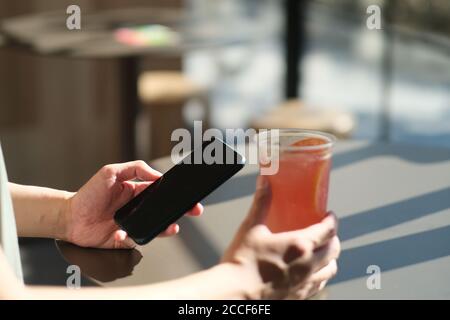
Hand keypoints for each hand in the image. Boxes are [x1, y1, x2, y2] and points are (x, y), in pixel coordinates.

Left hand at [63, 161, 202, 248]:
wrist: (69, 216)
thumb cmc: (89, 193)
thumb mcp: (111, 172)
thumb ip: (135, 169)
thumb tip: (157, 175)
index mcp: (137, 192)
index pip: (161, 191)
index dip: (175, 192)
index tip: (187, 193)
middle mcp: (138, 208)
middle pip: (164, 210)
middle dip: (181, 211)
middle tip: (193, 210)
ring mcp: (133, 224)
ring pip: (155, 227)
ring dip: (165, 228)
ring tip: (172, 226)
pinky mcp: (124, 238)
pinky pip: (134, 239)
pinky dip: (130, 237)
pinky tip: (122, 233)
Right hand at [222, 176, 339, 299]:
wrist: (235, 293)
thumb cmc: (242, 262)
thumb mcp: (251, 227)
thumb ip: (261, 203)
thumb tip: (265, 182)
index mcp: (300, 246)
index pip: (328, 230)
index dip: (332, 221)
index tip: (330, 215)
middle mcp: (308, 265)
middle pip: (334, 250)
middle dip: (333, 239)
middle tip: (326, 232)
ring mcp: (304, 283)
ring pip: (330, 270)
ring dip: (330, 259)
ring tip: (322, 253)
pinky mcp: (298, 296)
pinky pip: (319, 286)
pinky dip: (321, 276)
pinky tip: (311, 273)